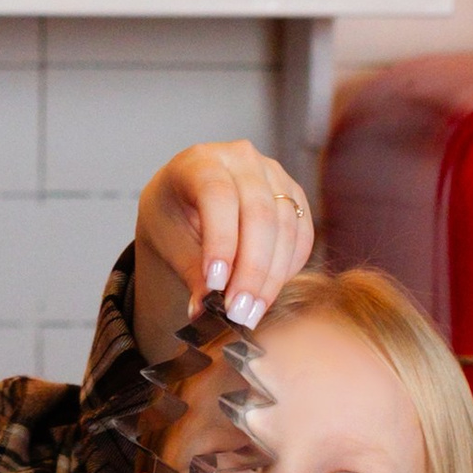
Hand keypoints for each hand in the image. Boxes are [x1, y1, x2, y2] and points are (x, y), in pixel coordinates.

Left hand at [137, 140, 314, 336]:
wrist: (186, 201)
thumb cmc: (173, 218)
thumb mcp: (170, 243)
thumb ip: (191, 273)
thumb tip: (206, 311)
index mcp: (200, 161)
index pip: (218, 196)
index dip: (221, 241)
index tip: (216, 285)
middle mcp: (241, 159)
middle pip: (259, 213)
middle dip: (251, 270)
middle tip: (239, 312)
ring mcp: (273, 174)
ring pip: (285, 226)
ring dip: (272, 276)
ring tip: (252, 312)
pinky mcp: (293, 195)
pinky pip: (301, 234)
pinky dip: (288, 268)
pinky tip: (268, 293)